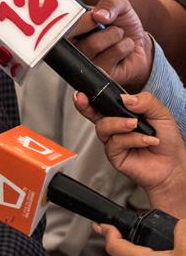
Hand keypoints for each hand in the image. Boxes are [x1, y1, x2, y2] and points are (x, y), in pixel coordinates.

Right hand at [70, 0, 153, 90]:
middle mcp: (75, 45)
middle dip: (101, 26)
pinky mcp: (99, 75)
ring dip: (115, 36)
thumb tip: (99, 15)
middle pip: (75, 33)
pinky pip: (110, 56)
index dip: (86, 18)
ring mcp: (85, 62)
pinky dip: (124, 47)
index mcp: (74, 26)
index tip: (99, 17)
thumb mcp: (120, 5)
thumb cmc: (124, 24)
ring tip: (119, 38)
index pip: (67, 22)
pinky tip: (125, 49)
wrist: (140, 46)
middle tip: (113, 28)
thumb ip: (110, 3)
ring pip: (93, 44)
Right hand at [74, 90, 185, 215]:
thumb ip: (145, 101)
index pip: (104, 100)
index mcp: (123, 111)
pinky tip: (145, 140)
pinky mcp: (114, 155)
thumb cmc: (167, 140)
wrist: (173, 166)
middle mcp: (115, 125)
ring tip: (135, 125)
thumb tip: (126, 98)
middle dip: (85, 105)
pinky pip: (115, 143)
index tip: (85, 90)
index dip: (92, 94)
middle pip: (93, 112)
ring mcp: (113, 140)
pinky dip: (132, 139)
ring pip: (103, 126)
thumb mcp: (161, 113)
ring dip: (119, 123)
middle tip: (83, 99)